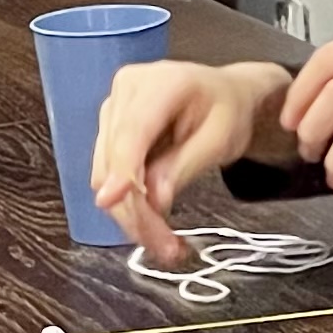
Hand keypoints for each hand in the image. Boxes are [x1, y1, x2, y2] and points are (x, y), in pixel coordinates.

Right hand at [90, 57, 288, 261]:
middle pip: (114, 160)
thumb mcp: (220, 139)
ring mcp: (112, 108)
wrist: (223, 95)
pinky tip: (152, 222)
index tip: (112, 202)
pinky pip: (108, 173)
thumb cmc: (228, 112)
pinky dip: (128, 203)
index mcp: (160, 83)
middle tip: (169, 249)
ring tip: (166, 243)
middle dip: (136, 210)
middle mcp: (126, 90)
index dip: (120, 170)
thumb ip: (185, 166)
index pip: (131, 132)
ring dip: (131, 214)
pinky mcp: (107, 129)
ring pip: (105, 173)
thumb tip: (154, 200)